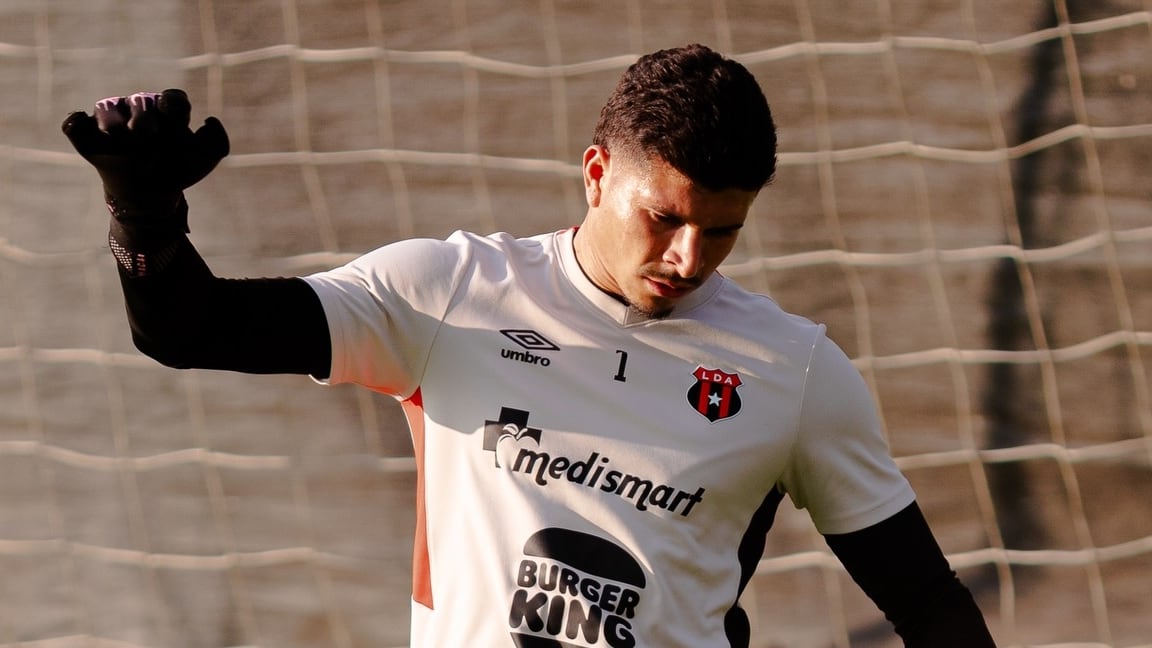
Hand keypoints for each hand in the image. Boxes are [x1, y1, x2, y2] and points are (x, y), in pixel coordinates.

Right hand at [62, 89, 228, 223]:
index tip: (176, 127)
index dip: (174, 108)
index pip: (172, 98)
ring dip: (112, 122)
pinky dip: (77, 124)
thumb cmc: (177, 171)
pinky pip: (75, 124)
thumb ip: (217, 142)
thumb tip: (209, 120)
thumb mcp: (202, 160)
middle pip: (140, 102)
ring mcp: (112, 121)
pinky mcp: (88, 136)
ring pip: (107, 107)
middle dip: (145, 119)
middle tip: (146, 136)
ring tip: (118, 137)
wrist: (150, 196)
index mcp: (167, 111)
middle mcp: (139, 110)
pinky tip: (87, 132)